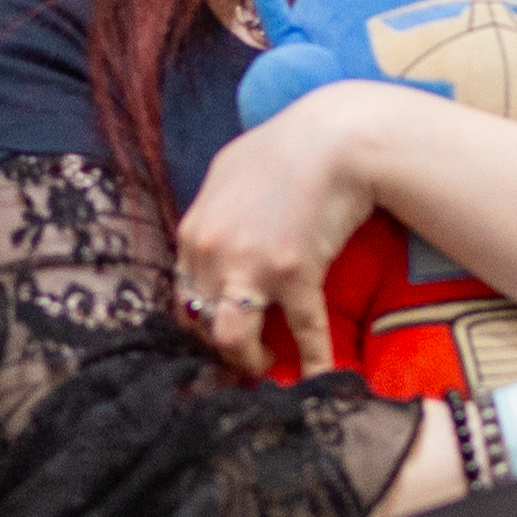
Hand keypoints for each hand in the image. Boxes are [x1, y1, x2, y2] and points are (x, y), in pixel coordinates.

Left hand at [177, 82, 382, 376]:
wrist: (335, 137)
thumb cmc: (286, 146)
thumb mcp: (228, 173)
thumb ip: (213, 211)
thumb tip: (212, 236)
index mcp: (192, 232)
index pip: (182, 294)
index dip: (200, 321)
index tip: (219, 333)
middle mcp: (211, 253)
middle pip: (199, 322)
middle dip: (217, 347)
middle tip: (242, 356)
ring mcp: (250, 266)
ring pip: (229, 338)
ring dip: (245, 361)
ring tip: (266, 367)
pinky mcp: (294, 276)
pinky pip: (301, 333)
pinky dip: (313, 362)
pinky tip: (322, 380)